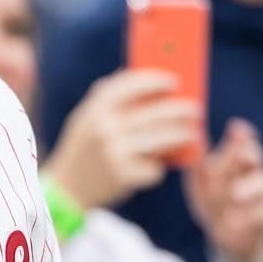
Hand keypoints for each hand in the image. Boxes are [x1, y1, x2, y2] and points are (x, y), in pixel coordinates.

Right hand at [44, 69, 201, 209]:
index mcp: (95, 109)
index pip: (129, 85)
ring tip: (192, 133)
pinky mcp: (124, 176)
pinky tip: (157, 165)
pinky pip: (154, 167)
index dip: (154, 80)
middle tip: (196, 108)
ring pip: (161, 140)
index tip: (173, 80)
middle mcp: (104, 128)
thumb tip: (135, 72)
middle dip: (179, 110)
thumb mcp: (85, 118)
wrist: (66, 189)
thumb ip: (105, 97)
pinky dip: (157, 167)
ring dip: (181, 135)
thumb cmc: (81, 148)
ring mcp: (115, 152)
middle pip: (153, 113)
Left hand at [185, 118, 262, 260]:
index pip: (243, 141)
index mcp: (235, 160)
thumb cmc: (211, 200)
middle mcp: (252, 171)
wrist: (225, 234)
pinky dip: (252, 214)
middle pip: (256, 156)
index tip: (236, 127)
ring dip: (250, 186)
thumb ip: (199, 165)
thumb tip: (191, 142)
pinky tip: (234, 220)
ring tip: (235, 194)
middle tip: (240, 155)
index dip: (242, 134)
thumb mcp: (200, 183)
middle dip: (250, 153)